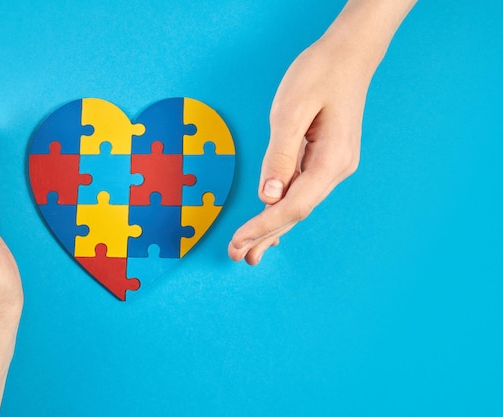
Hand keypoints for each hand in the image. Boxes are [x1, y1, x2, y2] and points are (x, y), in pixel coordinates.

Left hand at [228, 36, 371, 264]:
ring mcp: (333, 166)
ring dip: (272, 228)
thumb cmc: (319, 74)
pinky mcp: (325, 159)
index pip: (293, 205)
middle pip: (297, 212)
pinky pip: (301, 191)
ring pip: (298, 204)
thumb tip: (269, 196)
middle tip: (236, 256)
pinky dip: (282, 209)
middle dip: (265, 235)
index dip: (264, 226)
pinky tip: (271, 226)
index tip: (237, 241)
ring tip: (248, 252)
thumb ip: (280, 155)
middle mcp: (336, 169)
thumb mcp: (291, 110)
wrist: (348, 54)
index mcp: (331, 160)